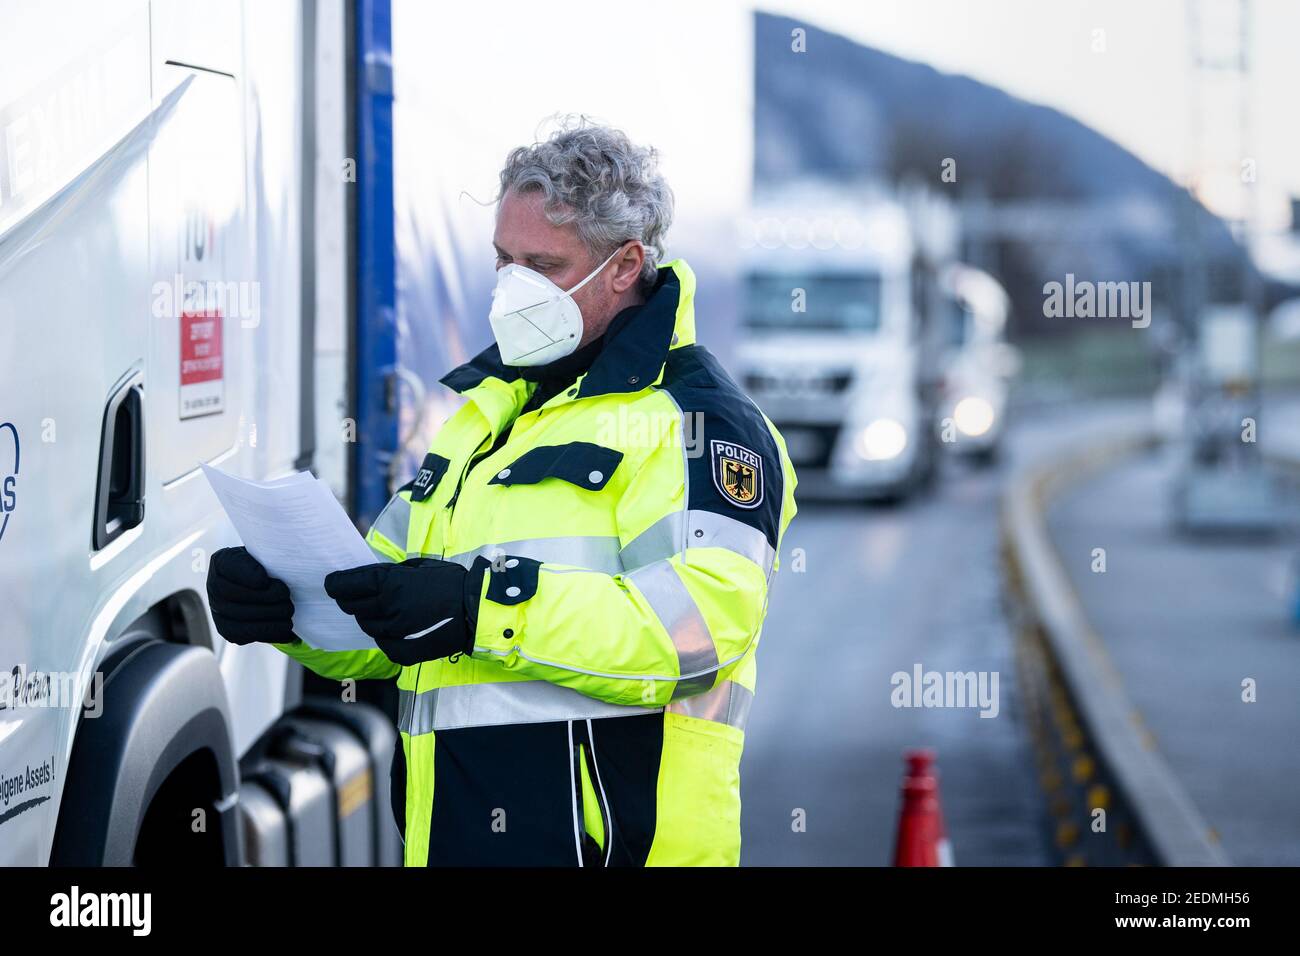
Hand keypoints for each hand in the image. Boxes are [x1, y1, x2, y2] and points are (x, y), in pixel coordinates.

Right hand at [207, 546, 296, 644]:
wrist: (271, 585)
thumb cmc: (270, 565)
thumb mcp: (268, 553)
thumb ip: (268, 553)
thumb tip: (270, 575)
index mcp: (222, 562)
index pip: (229, 566)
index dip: (246, 575)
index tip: (265, 580)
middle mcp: (214, 586)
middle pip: (233, 596)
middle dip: (265, 598)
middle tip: (286, 595)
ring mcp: (218, 610)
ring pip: (239, 618)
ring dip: (269, 616)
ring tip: (288, 610)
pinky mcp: (229, 630)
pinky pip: (245, 635)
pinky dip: (269, 631)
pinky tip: (285, 626)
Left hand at [325, 558, 476, 665]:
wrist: (477, 610)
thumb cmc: (451, 583)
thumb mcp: (417, 567)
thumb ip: (389, 574)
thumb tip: (367, 579)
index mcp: (389, 583)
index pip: (344, 586)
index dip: (335, 584)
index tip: (334, 584)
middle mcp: (387, 608)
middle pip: (350, 606)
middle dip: (352, 599)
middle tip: (362, 596)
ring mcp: (394, 633)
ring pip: (366, 625)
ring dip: (371, 617)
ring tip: (388, 611)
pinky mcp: (402, 652)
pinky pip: (382, 643)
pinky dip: (385, 636)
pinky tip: (399, 628)